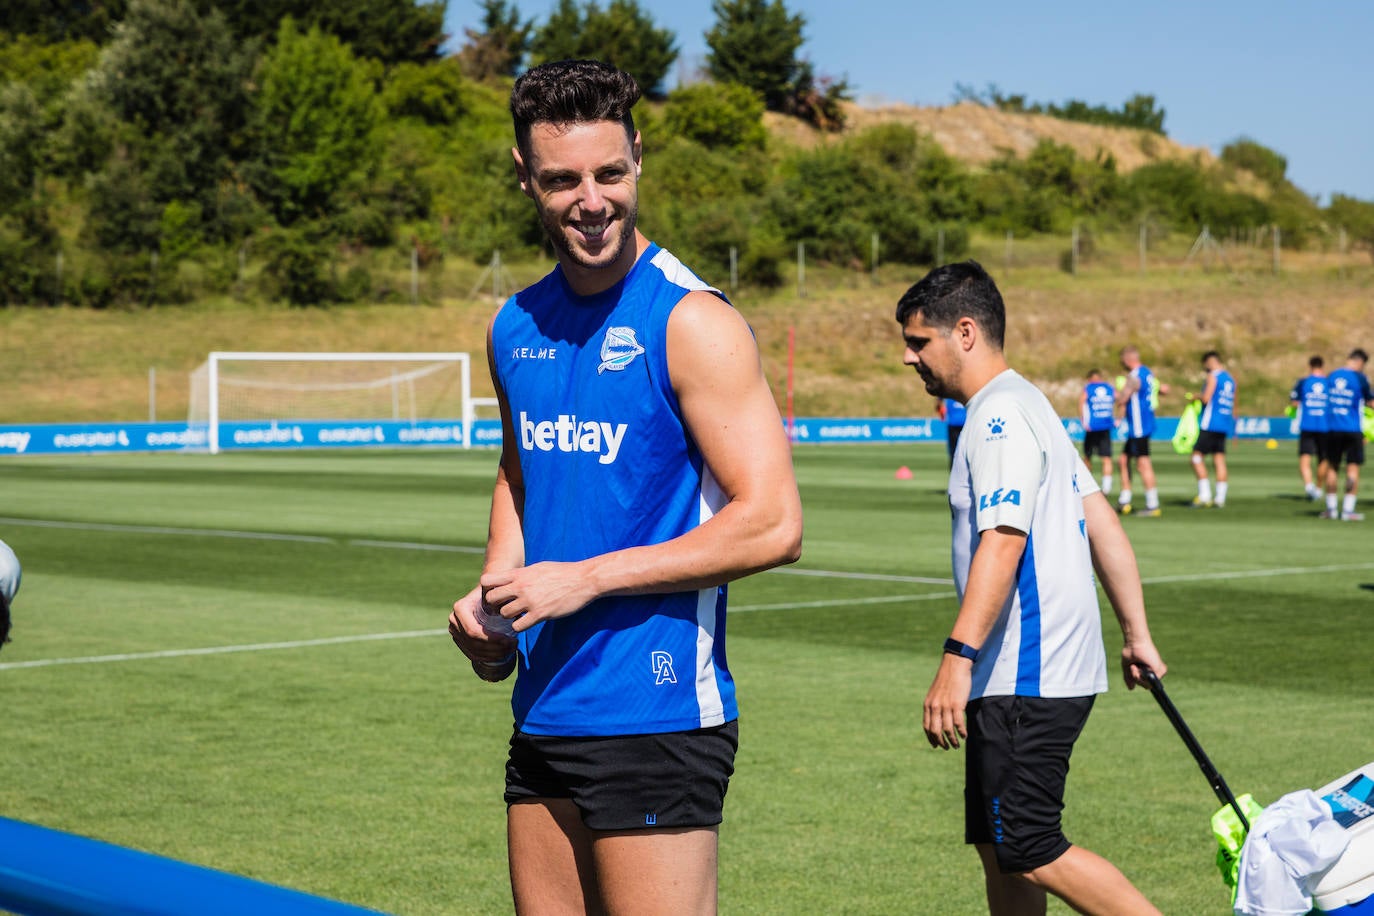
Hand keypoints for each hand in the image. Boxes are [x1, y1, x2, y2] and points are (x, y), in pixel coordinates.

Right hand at [449, 585, 517, 668]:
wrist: (487, 592)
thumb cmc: (495, 590)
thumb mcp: (497, 589)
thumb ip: (500, 592)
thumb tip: (506, 608)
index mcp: (461, 608)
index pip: (474, 631)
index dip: (492, 639)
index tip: (510, 640)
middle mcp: (454, 620)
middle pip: (474, 643)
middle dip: (495, 648)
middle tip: (514, 646)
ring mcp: (455, 630)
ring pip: (473, 650)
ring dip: (493, 654)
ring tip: (510, 650)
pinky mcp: (459, 639)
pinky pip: (471, 653)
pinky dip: (486, 658)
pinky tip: (500, 655)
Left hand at [479, 561, 594, 632]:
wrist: (583, 580)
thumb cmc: (562, 572)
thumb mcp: (538, 567)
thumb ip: (522, 574)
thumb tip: (511, 578)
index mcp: (520, 574)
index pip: (487, 580)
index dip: (488, 589)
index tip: (496, 593)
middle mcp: (521, 587)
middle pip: (491, 599)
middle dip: (495, 605)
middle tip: (504, 607)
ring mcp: (530, 601)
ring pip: (504, 614)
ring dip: (509, 616)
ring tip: (518, 614)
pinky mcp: (540, 614)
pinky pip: (518, 626)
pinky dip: (520, 626)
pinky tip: (527, 621)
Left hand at [923, 655, 972, 749]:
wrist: (954, 666)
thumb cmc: (946, 679)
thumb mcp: (935, 693)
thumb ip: (934, 705)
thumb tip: (936, 718)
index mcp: (928, 705)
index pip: (927, 726)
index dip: (931, 738)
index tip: (936, 745)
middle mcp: (935, 707)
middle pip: (935, 731)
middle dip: (941, 742)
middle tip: (947, 748)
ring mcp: (945, 706)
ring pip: (947, 730)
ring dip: (952, 740)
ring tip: (957, 745)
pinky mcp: (957, 705)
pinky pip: (958, 724)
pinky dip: (961, 732)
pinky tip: (964, 735)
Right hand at [1121, 640, 1165, 688]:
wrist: (1134, 642)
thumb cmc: (1131, 651)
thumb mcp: (1127, 667)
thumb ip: (1129, 678)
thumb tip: (1131, 689)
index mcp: (1149, 671)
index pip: (1148, 683)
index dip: (1144, 683)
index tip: (1140, 678)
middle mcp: (1155, 672)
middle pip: (1146, 686)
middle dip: (1136, 679)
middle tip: (1133, 667)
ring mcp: (1158, 671)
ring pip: (1147, 685)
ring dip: (1137, 677)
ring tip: (1135, 666)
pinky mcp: (1159, 670)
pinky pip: (1150, 682)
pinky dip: (1140, 675)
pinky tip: (1139, 666)